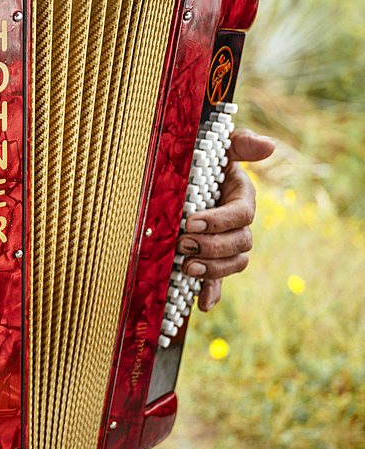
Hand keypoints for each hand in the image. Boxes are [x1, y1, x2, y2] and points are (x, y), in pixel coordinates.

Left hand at [176, 128, 274, 310]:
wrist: (181, 179)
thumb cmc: (201, 161)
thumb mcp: (217, 147)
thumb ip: (239, 144)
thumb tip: (269, 145)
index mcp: (241, 199)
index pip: (241, 216)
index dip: (218, 222)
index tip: (191, 222)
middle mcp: (238, 226)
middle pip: (239, 244)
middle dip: (211, 247)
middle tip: (183, 245)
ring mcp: (226, 246)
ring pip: (233, 265)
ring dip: (213, 270)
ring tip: (187, 268)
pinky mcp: (211, 261)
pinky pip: (219, 283)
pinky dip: (212, 295)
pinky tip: (201, 304)